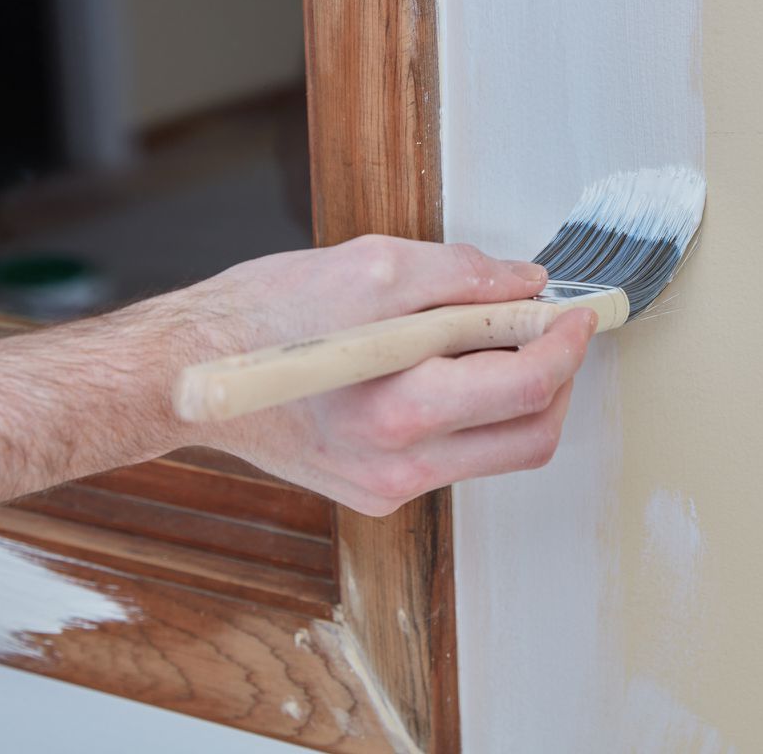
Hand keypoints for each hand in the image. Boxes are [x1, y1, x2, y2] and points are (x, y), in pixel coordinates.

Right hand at [172, 236, 597, 515]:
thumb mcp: (370, 269)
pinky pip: (456, 456)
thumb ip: (462, 277)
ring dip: (517, 396)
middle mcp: (401, 467)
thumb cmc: (261, 317)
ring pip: (498, 451)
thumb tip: (526, 286)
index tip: (576, 313)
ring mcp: (390, 488)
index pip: (527, 389)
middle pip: (530, 436)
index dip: (566, 345)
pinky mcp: (377, 493)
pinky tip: (438, 369)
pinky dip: (471, 412)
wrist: (186, 376)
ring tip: (487, 340)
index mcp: (401, 410)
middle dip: (556, 379)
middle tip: (547, 328)